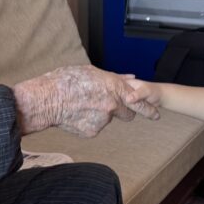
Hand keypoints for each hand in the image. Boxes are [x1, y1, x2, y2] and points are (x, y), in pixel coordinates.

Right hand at [12, 65, 158, 137]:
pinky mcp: (92, 132)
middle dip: (124, 111)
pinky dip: (88, 122)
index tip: (157, 113)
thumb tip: (130, 79)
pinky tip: (76, 113)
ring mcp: (103, 120)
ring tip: (81, 104)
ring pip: (107, 119)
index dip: (149, 108)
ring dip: (100, 114)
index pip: (139, 100)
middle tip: (110, 108)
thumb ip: (114, 78)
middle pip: (128, 114)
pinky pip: (94, 127)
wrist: (46, 99)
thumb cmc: (65, 81)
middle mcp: (112, 105)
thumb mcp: (92, 72)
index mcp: (114, 87)